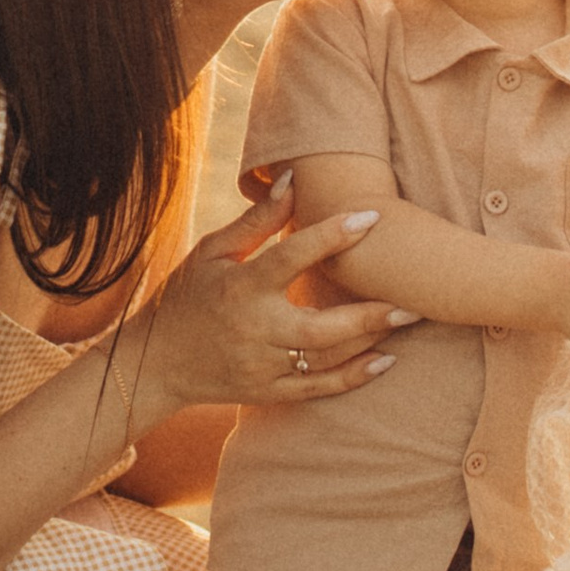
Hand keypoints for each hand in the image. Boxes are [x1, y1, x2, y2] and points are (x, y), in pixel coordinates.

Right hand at [141, 179, 400, 410]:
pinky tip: (385, 361)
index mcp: (239, 288)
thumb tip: (294, 177)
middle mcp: (253, 330)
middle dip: (369, 314)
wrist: (156, 362)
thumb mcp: (213, 252)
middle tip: (412, 298)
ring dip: (370, 341)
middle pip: (319, 327)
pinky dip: (353, 378)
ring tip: (407, 317)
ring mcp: (261, 366)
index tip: (371, 218)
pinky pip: (317, 389)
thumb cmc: (187, 296)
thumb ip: (258, 221)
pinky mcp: (267, 393)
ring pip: (325, 360)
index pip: (290, 258)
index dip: (331, 236)